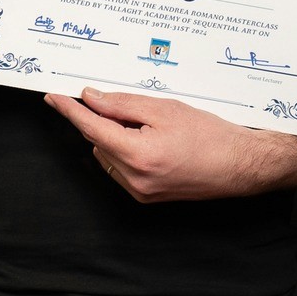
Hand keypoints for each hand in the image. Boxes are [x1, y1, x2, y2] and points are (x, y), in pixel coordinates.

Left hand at [45, 87, 296, 201]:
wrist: (242, 166)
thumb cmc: (211, 136)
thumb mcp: (165, 109)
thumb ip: (122, 105)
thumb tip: (91, 99)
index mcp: (138, 155)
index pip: (91, 128)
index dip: (70, 110)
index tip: (54, 97)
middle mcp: (135, 178)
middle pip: (99, 140)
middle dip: (106, 121)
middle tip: (136, 111)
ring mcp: (139, 191)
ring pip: (107, 154)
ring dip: (117, 137)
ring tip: (154, 130)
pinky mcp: (145, 197)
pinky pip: (120, 169)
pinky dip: (126, 152)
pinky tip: (154, 145)